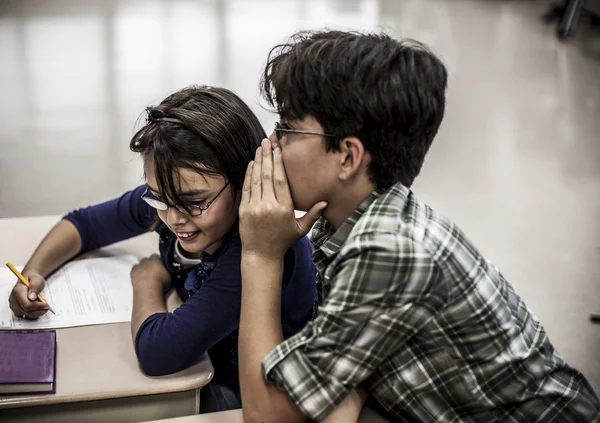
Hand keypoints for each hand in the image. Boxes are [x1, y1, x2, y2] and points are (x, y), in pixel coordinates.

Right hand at [8, 271, 48, 318]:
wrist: (28, 280)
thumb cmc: (33, 279)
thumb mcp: (37, 279)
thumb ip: (35, 286)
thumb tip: (32, 297)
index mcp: (17, 291)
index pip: (27, 305)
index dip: (38, 306)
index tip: (47, 304)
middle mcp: (13, 300)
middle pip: (27, 311)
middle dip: (39, 310)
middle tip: (47, 305)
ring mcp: (14, 306)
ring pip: (27, 315)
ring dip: (37, 312)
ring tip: (42, 304)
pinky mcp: (16, 310)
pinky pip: (26, 315)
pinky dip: (34, 313)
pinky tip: (37, 308)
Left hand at [130, 255, 171, 292]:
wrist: (148, 289)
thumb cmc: (161, 283)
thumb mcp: (170, 276)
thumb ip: (167, 270)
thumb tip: (167, 270)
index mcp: (157, 260)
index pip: (157, 257)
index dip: (158, 261)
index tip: (160, 266)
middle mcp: (148, 260)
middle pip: (148, 259)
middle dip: (150, 263)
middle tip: (153, 271)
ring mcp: (139, 265)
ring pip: (141, 263)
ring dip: (143, 267)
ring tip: (145, 274)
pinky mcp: (133, 271)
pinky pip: (135, 269)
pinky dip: (136, 271)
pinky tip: (139, 276)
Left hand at [239, 138, 326, 258]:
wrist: (261, 255)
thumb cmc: (282, 241)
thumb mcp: (301, 230)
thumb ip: (313, 215)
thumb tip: (325, 202)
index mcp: (284, 209)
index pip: (281, 180)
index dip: (279, 163)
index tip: (278, 150)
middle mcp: (269, 206)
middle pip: (268, 175)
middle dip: (267, 156)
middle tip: (267, 141)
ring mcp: (254, 208)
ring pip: (256, 179)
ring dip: (257, 162)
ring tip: (259, 148)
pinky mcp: (244, 210)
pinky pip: (247, 188)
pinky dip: (248, 174)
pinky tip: (251, 164)